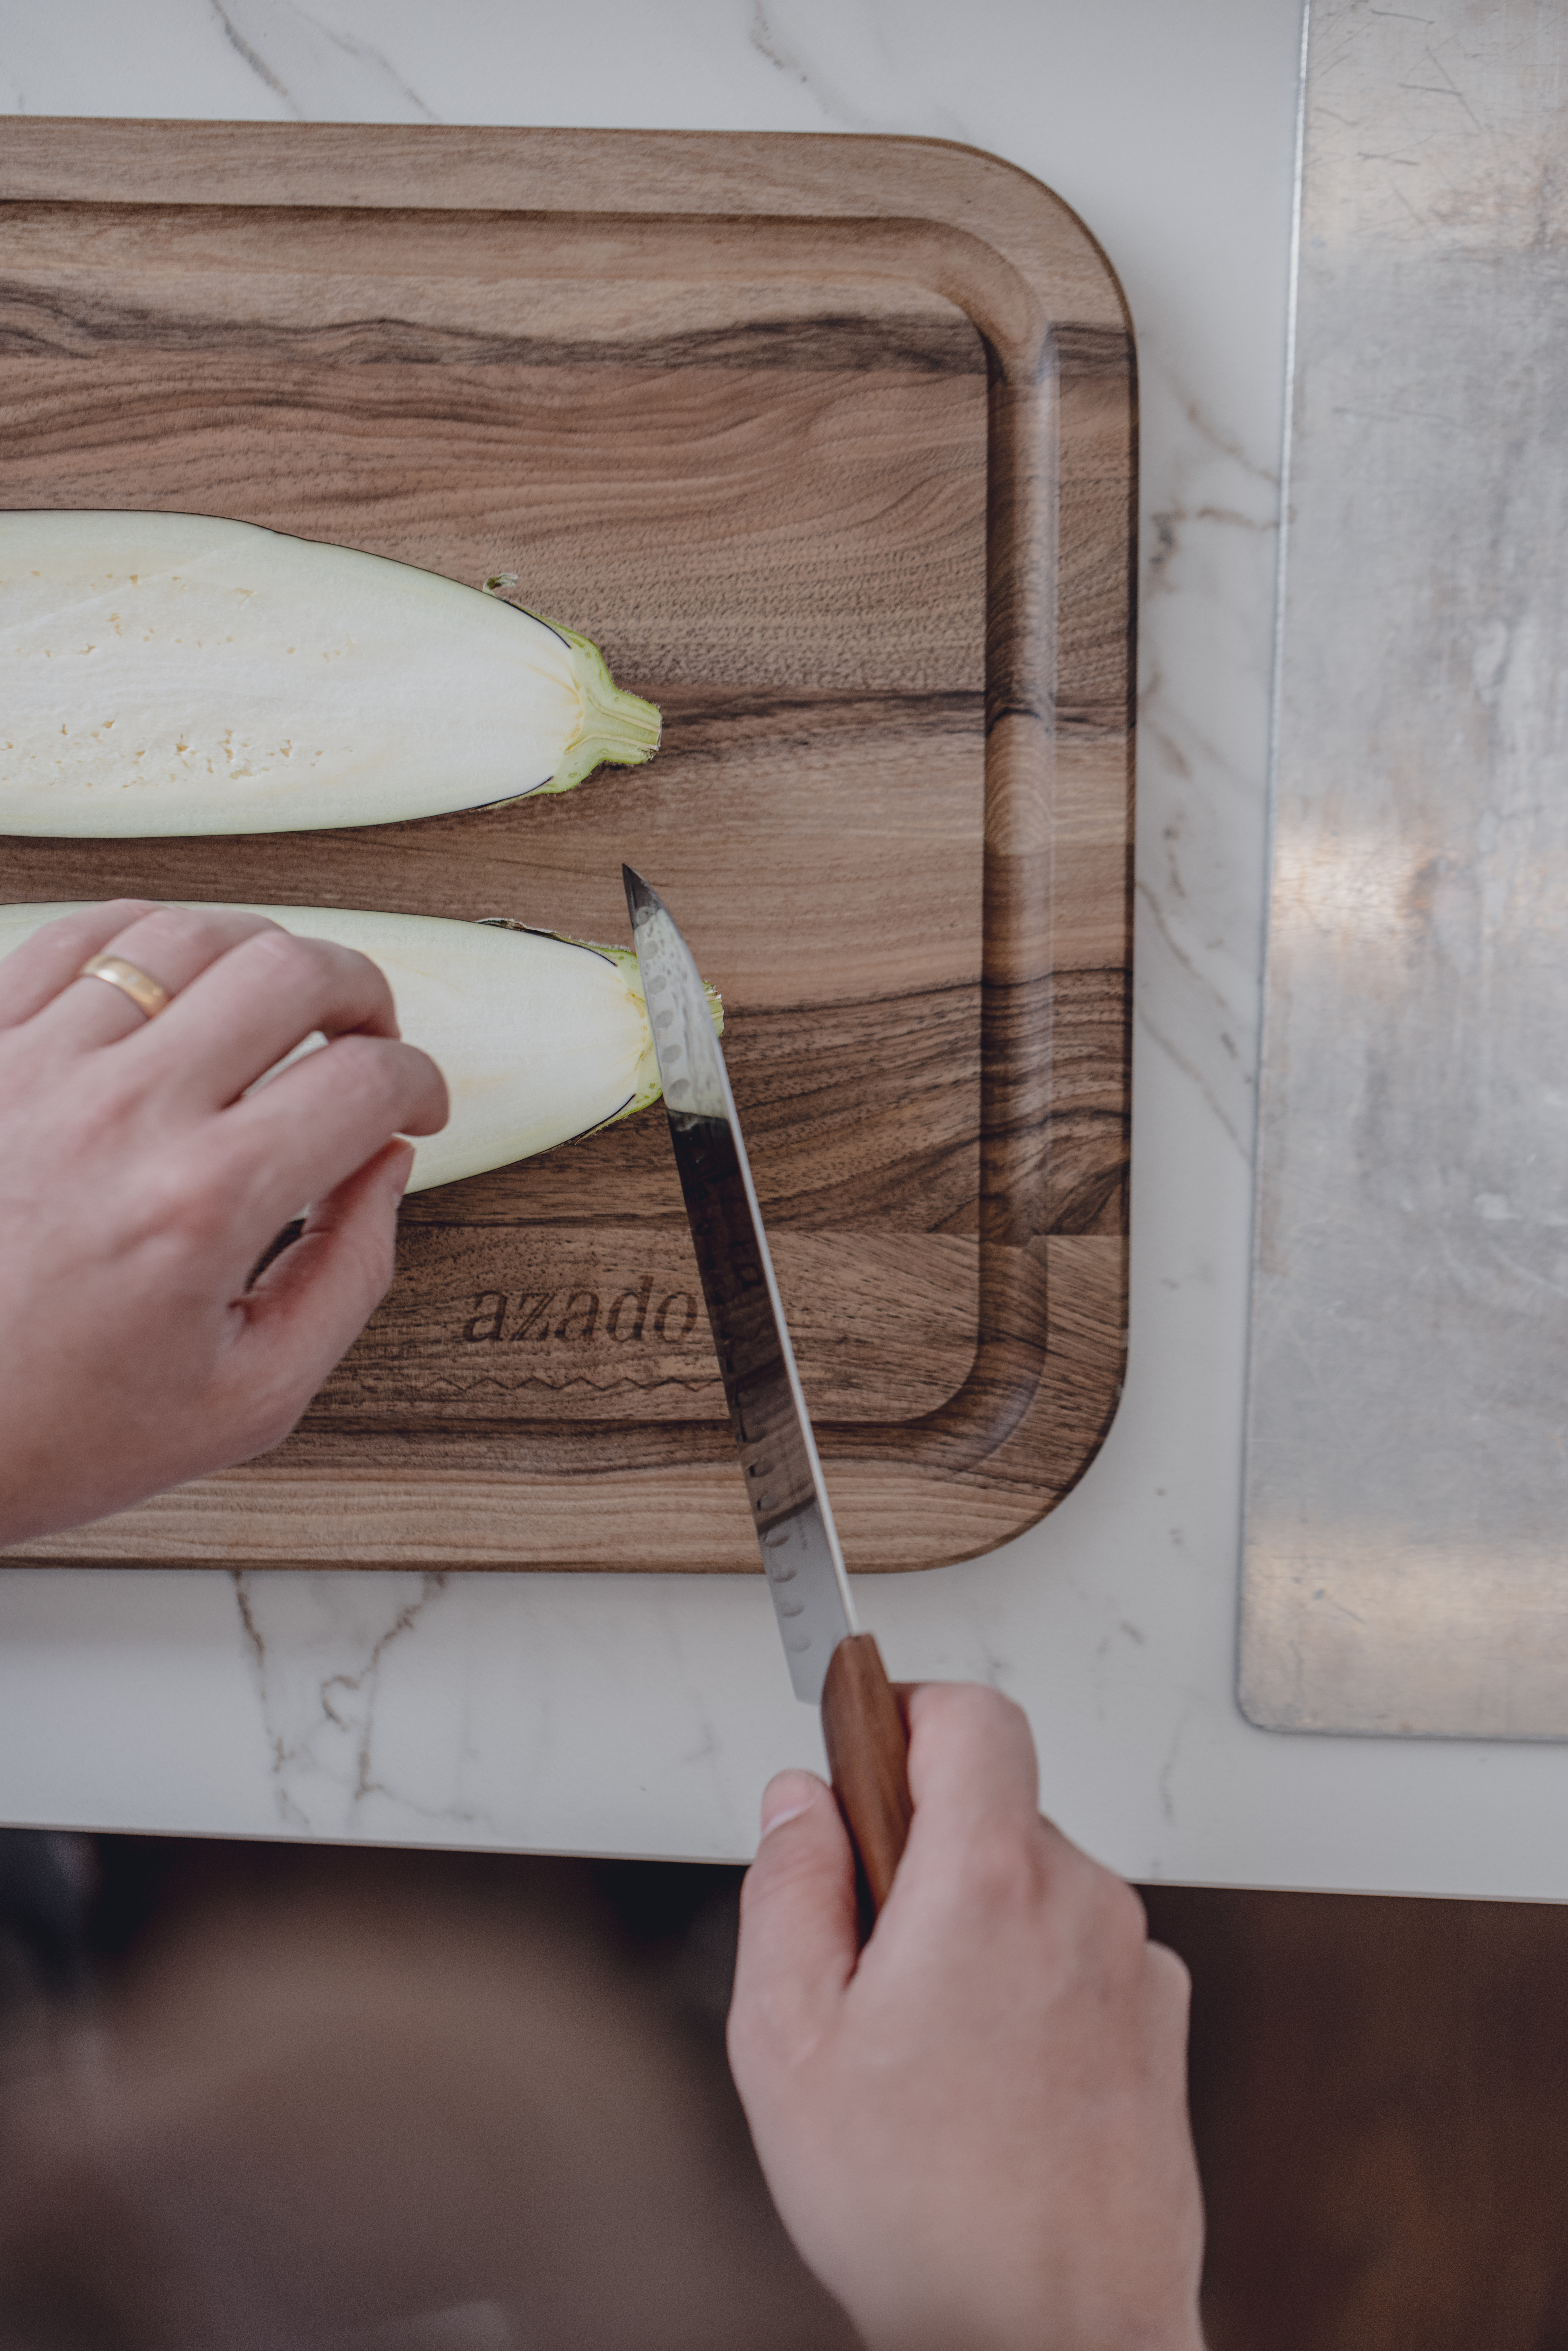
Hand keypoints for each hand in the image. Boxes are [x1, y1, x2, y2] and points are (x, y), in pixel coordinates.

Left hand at [0, 900, 446, 1547]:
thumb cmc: (48, 1427)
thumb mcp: (245, 1398)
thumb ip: (347, 1279)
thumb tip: (384, 1172)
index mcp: (200, 1204)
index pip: (364, 1081)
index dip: (419, 1084)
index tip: (415, 1105)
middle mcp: (120, 1116)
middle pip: (291, 972)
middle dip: (364, 996)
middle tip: (366, 1041)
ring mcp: (37, 1067)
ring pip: (190, 932)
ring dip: (263, 955)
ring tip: (276, 1004)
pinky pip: (79, 934)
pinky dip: (149, 937)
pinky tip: (173, 982)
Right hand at [728, 1685, 1204, 2350]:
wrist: (1048, 2342)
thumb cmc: (922, 2216)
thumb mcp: (787, 2040)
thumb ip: (787, 1890)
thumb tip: (798, 1802)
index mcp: (988, 1884)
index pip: (972, 1714)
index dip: (908, 1714)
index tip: (865, 1755)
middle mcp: (1081, 1904)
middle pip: (994, 1809)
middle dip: (923, 1852)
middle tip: (869, 1959)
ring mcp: (1133, 1967)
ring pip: (1033, 1888)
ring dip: (975, 1929)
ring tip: (927, 2047)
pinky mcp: (1160, 2027)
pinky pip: (1080, 1958)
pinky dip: (1031, 1986)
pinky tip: (989, 2083)